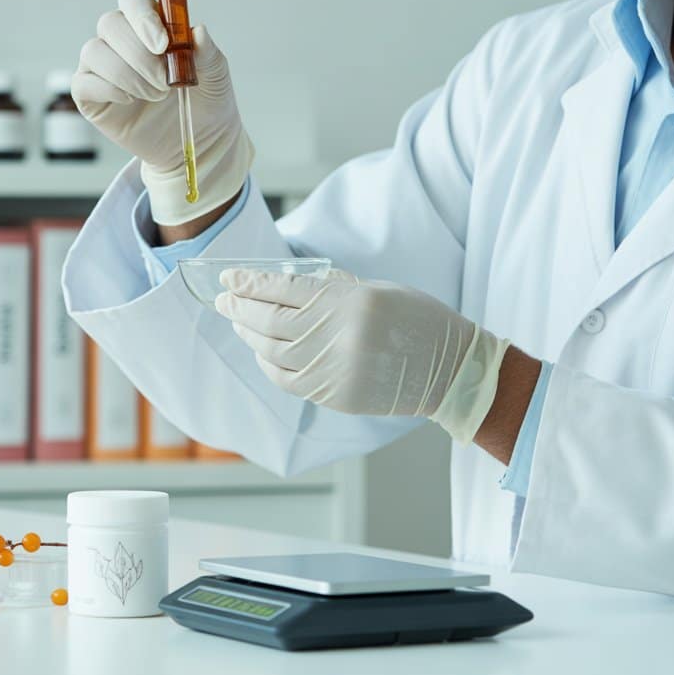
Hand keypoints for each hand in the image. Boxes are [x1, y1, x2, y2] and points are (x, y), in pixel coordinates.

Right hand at [71, 0, 253, 226]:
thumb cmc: (206, 100)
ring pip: (94, 51)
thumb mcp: (216, 76)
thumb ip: (208, 52)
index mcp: (149, 25)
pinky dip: (107, 89)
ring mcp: (102, 68)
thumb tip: (198, 31)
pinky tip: (131, 101)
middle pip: (110, 24)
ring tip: (156, 96)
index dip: (142, 16)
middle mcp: (121, 40)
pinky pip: (82, 83)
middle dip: (138, 54)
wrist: (199, 141)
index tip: (163, 45)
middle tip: (165, 82)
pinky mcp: (90, 96)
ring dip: (126, 75)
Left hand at [214, 268, 509, 442]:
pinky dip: (268, 365)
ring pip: (273, 352)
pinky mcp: (335, 394)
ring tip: (239, 323)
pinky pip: (287, 380)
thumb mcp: (377, 290)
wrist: (450, 369)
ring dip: (249, 336)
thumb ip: (332, 290)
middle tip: (223, 301)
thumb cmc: (416, 320)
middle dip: (240, 309)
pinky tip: (261, 353)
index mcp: (349, 302)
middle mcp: (337, 336)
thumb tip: (286, 285)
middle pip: (270, 321)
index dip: (250, 284)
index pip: (284, 290)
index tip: (228, 279)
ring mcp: (335, 369)